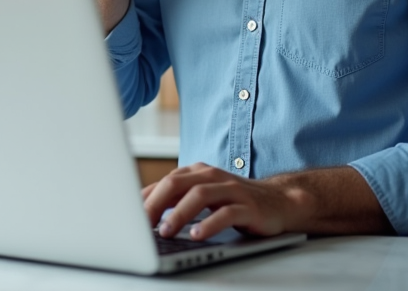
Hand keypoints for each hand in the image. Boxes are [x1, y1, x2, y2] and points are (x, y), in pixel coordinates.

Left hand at [143, 163, 292, 240]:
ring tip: (166, 231)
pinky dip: (210, 224)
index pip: (165, 181)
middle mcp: (212, 177)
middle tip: (142, 223)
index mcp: (198, 172)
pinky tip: (197, 235)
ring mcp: (231, 190)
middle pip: (178, 183)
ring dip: (180, 214)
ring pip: (200, 195)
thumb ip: (176, 199)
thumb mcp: (202, 195)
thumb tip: (142, 209)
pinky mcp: (248, 207)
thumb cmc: (234, 200)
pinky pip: (227, 213)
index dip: (146, 198)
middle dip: (157, 203)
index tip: (129, 216)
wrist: (279, 201)